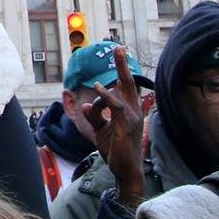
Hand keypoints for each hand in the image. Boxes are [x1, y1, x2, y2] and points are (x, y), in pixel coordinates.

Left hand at [83, 46, 145, 208]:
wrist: (125, 171)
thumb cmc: (115, 150)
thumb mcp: (100, 130)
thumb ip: (93, 116)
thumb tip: (85, 104)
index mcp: (128, 111)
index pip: (126, 87)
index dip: (122, 70)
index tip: (119, 52)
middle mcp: (133, 112)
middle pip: (129, 83)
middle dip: (123, 64)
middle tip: (119, 46)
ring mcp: (132, 118)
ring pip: (123, 91)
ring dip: (120, 71)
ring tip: (115, 55)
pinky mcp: (125, 127)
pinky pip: (116, 107)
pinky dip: (107, 96)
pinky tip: (98, 87)